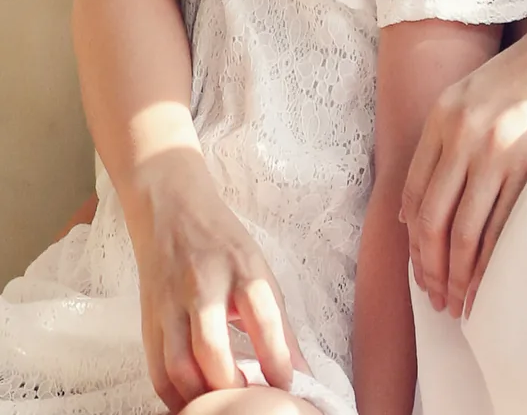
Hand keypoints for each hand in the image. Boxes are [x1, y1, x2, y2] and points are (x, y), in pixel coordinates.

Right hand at [126, 152, 308, 411]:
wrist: (171, 208)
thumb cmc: (223, 243)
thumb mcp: (260, 270)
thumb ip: (279, 323)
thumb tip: (301, 373)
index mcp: (241, 268)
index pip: (263, 318)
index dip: (277, 358)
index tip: (287, 386)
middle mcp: (204, 286)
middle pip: (212, 348)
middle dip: (231, 385)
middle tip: (249, 401)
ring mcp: (170, 305)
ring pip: (178, 365)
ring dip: (201, 396)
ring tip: (222, 404)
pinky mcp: (148, 320)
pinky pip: (156, 371)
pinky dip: (174, 395)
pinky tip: (193, 401)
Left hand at [399, 36, 526, 319]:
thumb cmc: (524, 72)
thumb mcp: (470, 93)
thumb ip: (442, 139)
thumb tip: (415, 206)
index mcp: (441, 115)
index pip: (413, 192)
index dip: (413, 238)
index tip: (419, 266)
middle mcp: (460, 134)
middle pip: (432, 219)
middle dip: (430, 268)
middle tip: (436, 298)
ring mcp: (494, 151)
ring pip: (463, 231)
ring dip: (458, 275)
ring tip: (459, 302)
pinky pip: (500, 227)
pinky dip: (490, 264)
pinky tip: (487, 285)